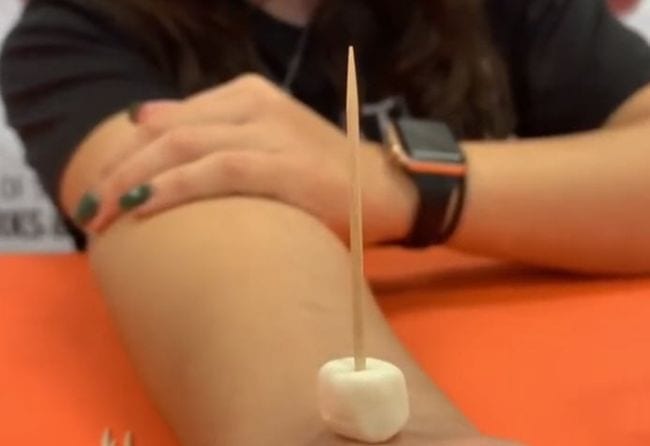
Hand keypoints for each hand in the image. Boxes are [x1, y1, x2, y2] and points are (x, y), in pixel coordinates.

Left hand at [85, 74, 416, 243]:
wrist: (384, 190)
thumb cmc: (321, 177)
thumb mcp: (266, 146)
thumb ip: (218, 142)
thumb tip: (153, 144)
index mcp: (247, 95)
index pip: (170, 119)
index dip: (127, 153)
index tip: (102, 186)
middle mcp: (255, 103)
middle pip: (166, 131)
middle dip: (119, 170)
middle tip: (90, 207)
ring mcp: (271, 131)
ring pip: (183, 147)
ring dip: (134, 181)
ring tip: (102, 216)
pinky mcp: (286, 165)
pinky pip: (216, 171)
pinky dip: (174, 188)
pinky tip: (144, 207)